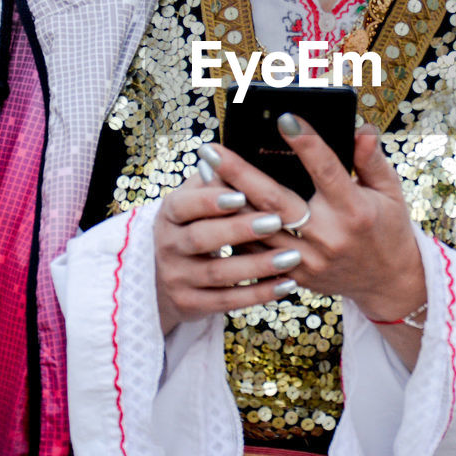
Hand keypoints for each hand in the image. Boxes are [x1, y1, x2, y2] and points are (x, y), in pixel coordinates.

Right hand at [153, 171, 303, 335]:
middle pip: (202, 239)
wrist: (163, 277)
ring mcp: (177, 278)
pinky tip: (287, 284)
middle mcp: (168, 246)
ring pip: (219, 273)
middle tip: (275, 222)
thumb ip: (212, 179)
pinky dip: (258, 294)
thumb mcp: (193, 200)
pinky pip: (227, 301)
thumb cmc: (192, 224)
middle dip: (239, 230)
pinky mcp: (190, 304)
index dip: (210, 201)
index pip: (184, 205)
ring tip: (292, 256)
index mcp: (169, 214)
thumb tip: (228, 152)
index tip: (241, 194)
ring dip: (258, 265)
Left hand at [197, 116, 426, 326]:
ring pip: (257, 229)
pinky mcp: (294, 276)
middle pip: (275, 202)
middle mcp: (328, 237)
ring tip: (203, 172)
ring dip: (227, 201)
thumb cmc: (387, 228)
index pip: (326, 170)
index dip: (306, 143)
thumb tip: (359, 129)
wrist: (387, 282)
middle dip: (239, 173)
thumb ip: (372, 159)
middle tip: (212, 149)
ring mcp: (308, 261)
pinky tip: (213, 207)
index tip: (284, 118)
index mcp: (354, 210)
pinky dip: (233, 229)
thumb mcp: (390, 191)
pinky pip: (256, 253)